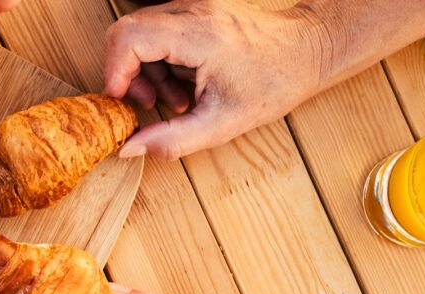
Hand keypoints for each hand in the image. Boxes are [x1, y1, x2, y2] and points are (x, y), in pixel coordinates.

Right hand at [103, 0, 329, 158]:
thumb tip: (129, 149)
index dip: (114, 71)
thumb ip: (171, 140)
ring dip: (146, 71)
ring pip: (140, 33)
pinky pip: (158, 32)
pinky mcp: (196, 11)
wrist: (310, 49)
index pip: (129, 38)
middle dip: (126, 73)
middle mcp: (192, 11)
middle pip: (127, 32)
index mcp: (199, 36)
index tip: (120, 99)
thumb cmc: (275, 83)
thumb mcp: (221, 124)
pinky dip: (160, 61)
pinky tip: (184, 84)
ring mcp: (194, 6)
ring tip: (176, 99)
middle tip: (149, 103)